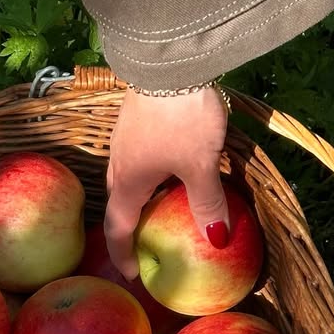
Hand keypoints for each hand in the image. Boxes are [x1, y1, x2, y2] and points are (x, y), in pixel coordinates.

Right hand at [104, 86, 229, 279]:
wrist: (168, 59)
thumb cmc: (182, 119)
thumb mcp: (201, 164)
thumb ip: (206, 201)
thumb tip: (215, 240)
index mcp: (129, 180)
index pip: (118, 226)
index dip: (123, 253)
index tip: (134, 274)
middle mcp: (121, 160)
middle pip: (121, 199)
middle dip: (131, 224)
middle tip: (149, 243)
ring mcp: (127, 135)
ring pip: (131, 174)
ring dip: (143, 194)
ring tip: (166, 205)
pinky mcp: (139, 115)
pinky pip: (141, 154)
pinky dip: (153, 170)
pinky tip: (174, 165)